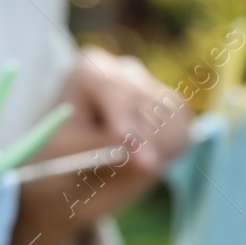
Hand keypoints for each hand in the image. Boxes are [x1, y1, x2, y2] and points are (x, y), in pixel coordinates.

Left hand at [7, 48, 190, 244]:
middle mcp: (123, 71)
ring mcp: (150, 87)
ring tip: (132, 168)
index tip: (123, 138)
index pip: (112, 87)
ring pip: (170, 113)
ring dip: (159, 145)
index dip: (122, 113)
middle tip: (145, 168)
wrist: (70, 173)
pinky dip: (172, 148)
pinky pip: (184, 127)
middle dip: (145, 134)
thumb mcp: (69, 153)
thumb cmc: (61, 158)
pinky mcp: (171, 108)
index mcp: (88, 71)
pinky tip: (146, 161)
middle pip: (145, 98)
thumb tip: (145, 162)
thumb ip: (103, 149)